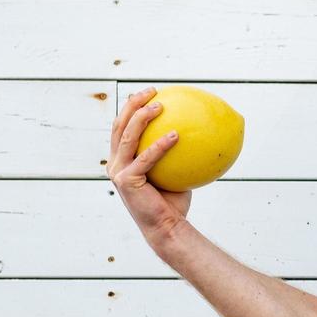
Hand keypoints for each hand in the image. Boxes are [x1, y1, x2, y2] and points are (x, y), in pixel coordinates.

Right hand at [108, 86, 190, 245]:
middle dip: (132, 104)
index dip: (130, 106)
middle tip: (152, 91)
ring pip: (127, 136)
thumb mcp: (176, 170)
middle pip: (119, 125)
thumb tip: (201, 129)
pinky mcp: (126, 181)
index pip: (122, 127)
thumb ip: (179, 152)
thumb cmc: (174, 200)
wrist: (167, 226)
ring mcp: (118, 172)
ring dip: (142, 117)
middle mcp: (115, 163)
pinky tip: (176, 134)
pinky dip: (160, 145)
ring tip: (160, 105)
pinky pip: (146, 158)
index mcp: (122, 159)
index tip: (150, 92)